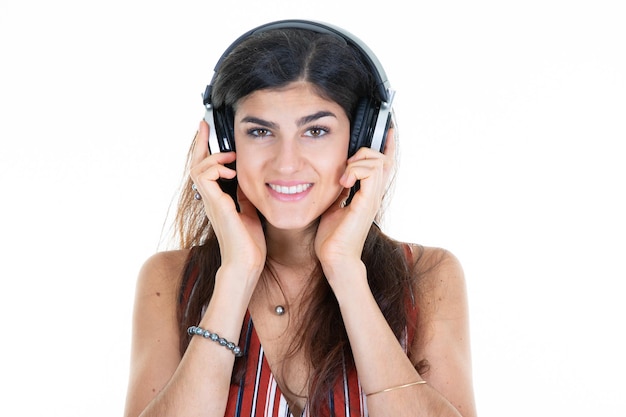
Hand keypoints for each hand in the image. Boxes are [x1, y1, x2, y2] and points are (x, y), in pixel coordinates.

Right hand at [190, 120, 265, 275]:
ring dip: (213, 157)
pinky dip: (216, 168)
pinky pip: (205, 175)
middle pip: (195, 164)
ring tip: (230, 159)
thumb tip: (247, 180)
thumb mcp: (249, 211)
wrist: (247, 263)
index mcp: (217, 200)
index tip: (207, 131)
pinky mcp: (215, 203)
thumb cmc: (249, 243)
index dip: (205, 150)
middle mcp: (210, 199)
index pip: (206, 170)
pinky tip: (232, 173)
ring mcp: (210, 201)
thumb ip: (244, 195)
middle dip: (200, 142)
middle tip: (205, 125)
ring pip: (198, 167)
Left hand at [315, 128, 396, 278]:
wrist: (335, 258)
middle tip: (346, 168)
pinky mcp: (367, 202)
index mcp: (368, 195)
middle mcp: (374, 195)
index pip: (385, 165)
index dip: (388, 146)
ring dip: (358, 162)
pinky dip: (356, 170)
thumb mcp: (334, 204)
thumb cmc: (332, 238)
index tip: (387, 130)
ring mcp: (372, 198)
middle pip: (382, 158)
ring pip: (378, 161)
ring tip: (343, 178)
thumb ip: (339, 188)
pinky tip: (344, 182)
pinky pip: (371, 172)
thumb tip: (337, 173)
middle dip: (364, 152)